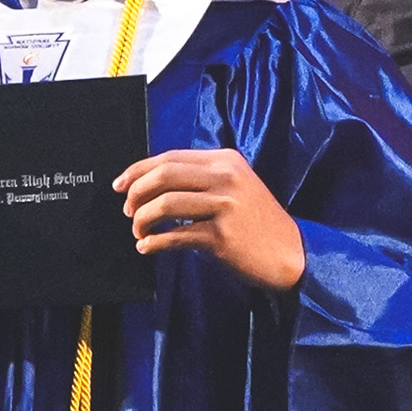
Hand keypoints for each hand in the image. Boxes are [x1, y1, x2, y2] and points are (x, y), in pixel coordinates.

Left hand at [113, 148, 305, 291]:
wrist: (292, 253)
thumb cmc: (257, 222)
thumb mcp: (235, 186)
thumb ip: (202, 178)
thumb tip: (152, 183)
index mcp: (225, 160)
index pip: (170, 158)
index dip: (138, 170)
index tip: (120, 184)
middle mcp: (225, 177)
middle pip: (164, 176)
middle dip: (137, 193)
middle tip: (128, 210)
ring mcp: (224, 205)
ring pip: (166, 204)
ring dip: (143, 220)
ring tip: (139, 231)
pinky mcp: (222, 235)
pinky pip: (176, 237)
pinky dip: (155, 243)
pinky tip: (147, 247)